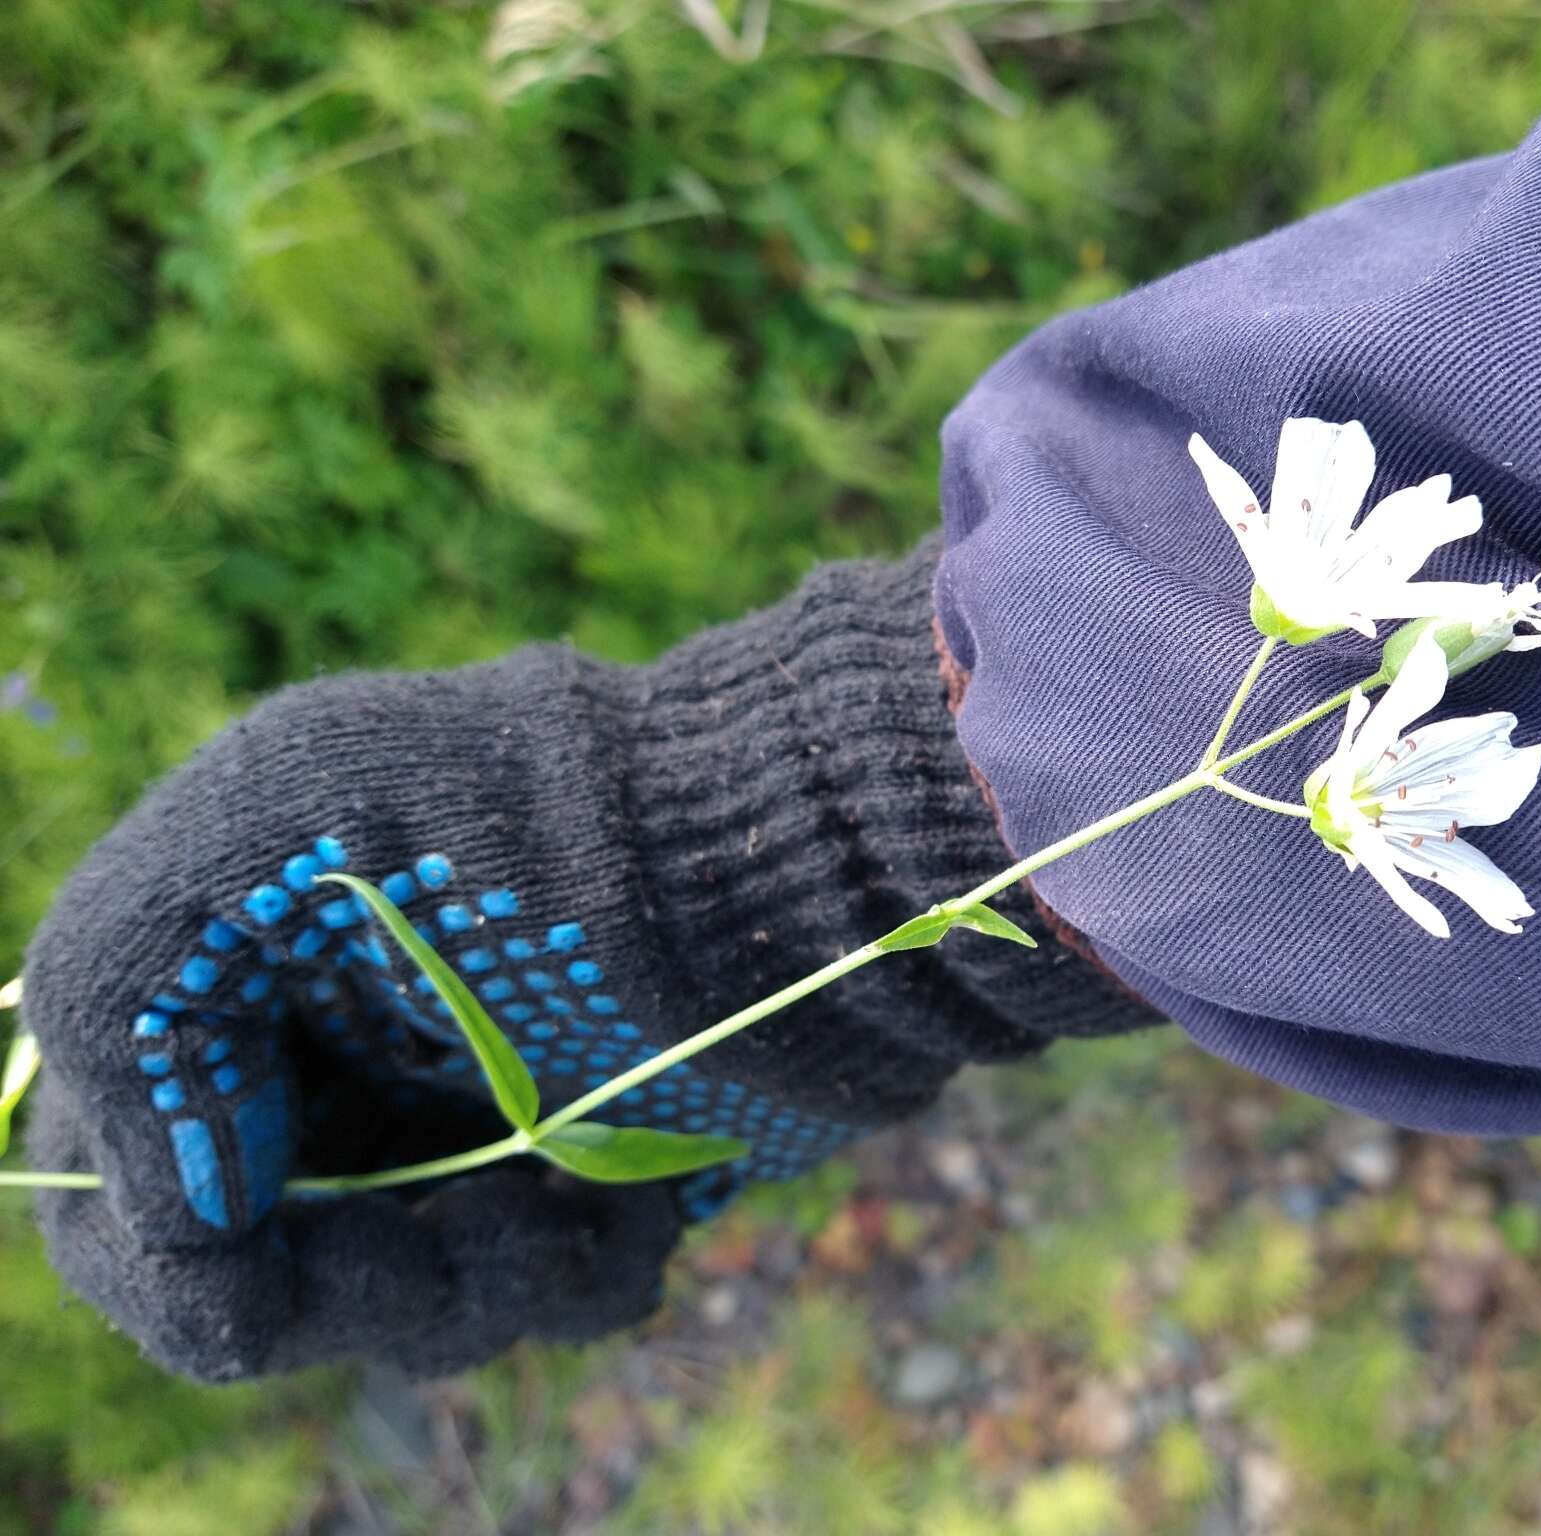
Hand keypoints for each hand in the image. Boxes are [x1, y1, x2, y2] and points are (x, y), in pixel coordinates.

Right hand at [20, 547, 1150, 1380]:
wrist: (811, 868)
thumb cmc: (562, 818)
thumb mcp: (285, 807)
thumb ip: (130, 980)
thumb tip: (196, 1218)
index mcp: (240, 960)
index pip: (109, 1160)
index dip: (159, 1240)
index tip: (258, 1267)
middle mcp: (336, 1049)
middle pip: (250, 1268)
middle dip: (348, 1281)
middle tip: (462, 1234)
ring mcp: (460, 1118)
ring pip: (393, 1305)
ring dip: (473, 1283)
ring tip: (570, 1198)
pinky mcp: (579, 1173)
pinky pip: (530, 1301)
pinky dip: (573, 1275)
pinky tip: (636, 1207)